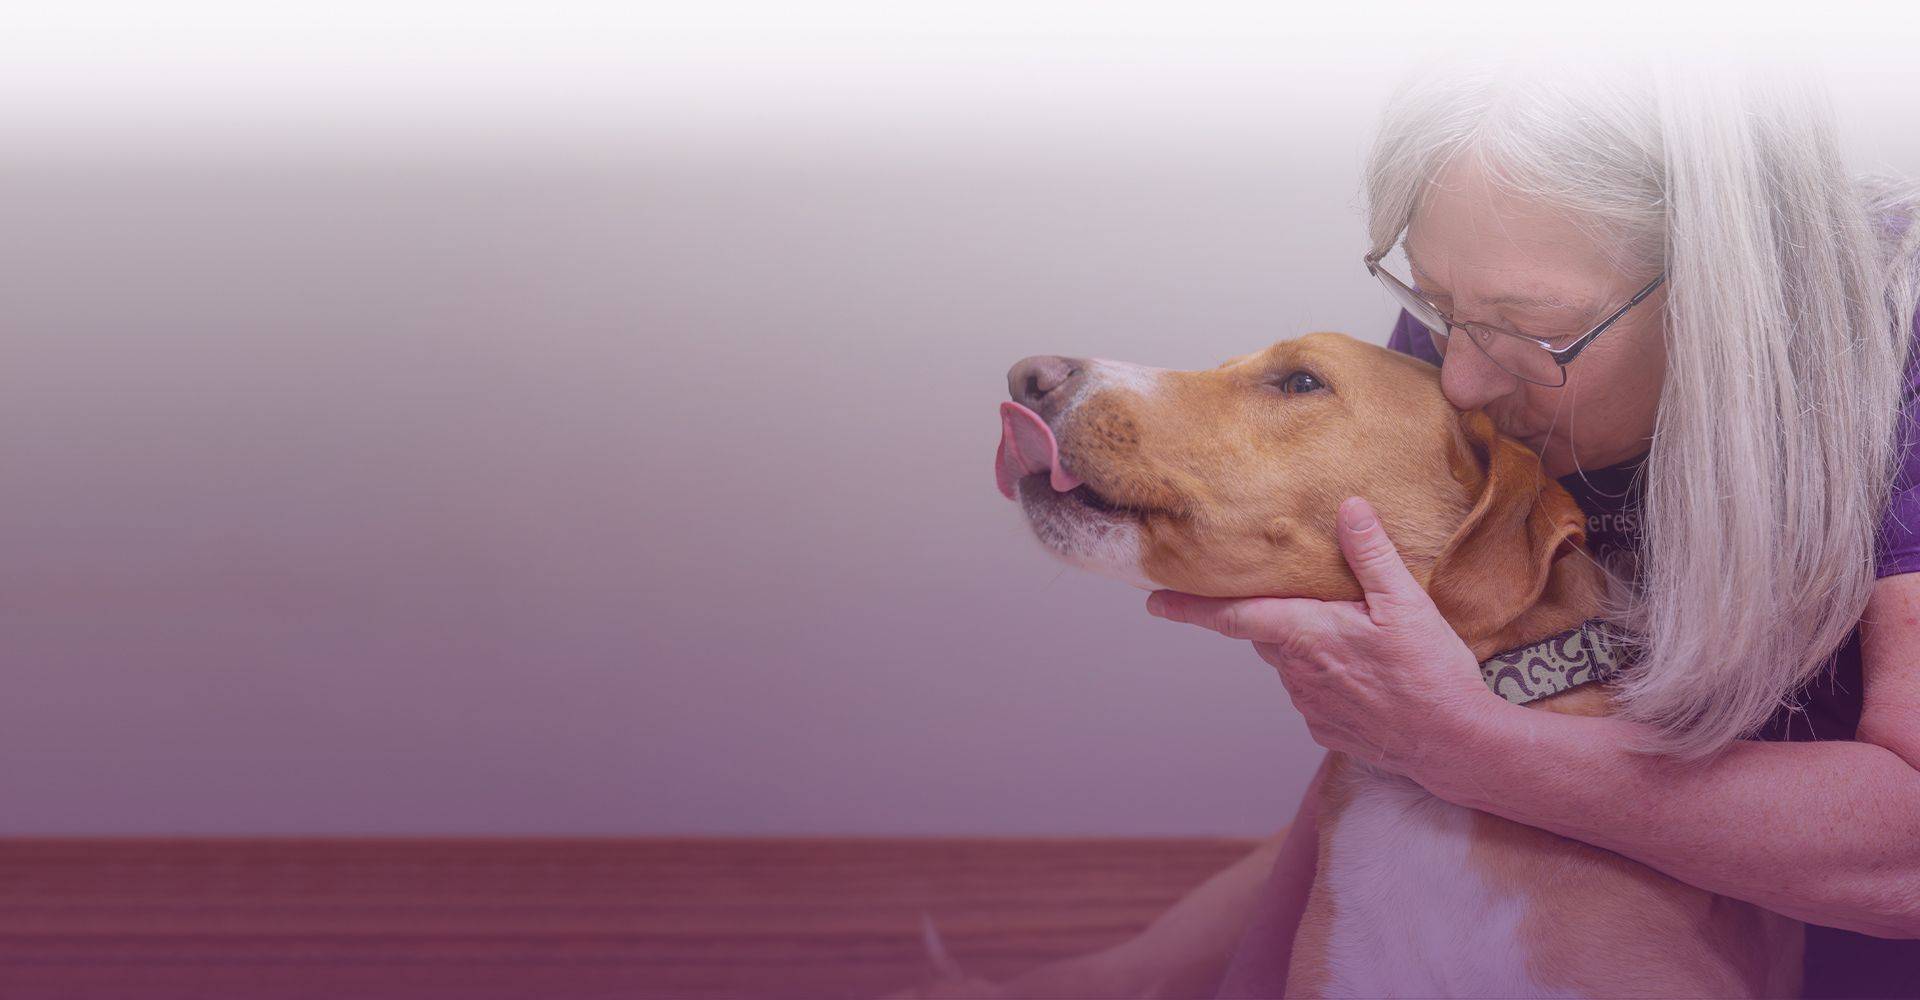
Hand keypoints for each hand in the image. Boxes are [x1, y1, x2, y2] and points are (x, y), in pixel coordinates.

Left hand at [1145, 496, 1504, 777]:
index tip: (1154, 602)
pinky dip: (1328, 678)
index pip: (1232, 617)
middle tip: (1296, 598)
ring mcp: (1309, 706)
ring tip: (1351, 636)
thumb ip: (1371, 554)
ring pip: (1290, 663)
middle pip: (1266, 633)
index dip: (1190, 608)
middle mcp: (1296, 673)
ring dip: (1306, 646)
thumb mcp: (1405, 602)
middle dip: (1272, 614)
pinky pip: (1313, 693)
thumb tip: (1348, 507)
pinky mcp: (1326, 730)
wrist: (1453, 743)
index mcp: (1305, 635)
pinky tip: (1365, 674)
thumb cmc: (1429, 672)